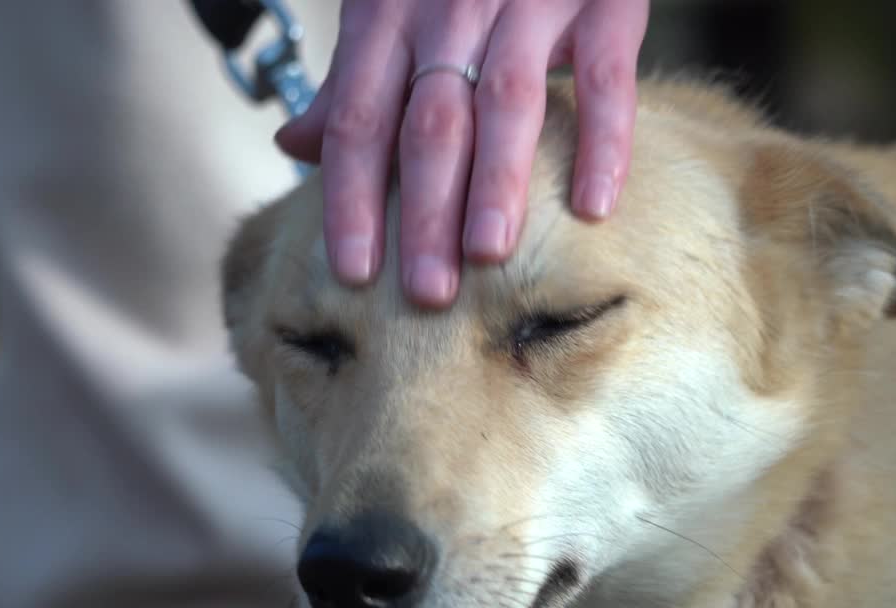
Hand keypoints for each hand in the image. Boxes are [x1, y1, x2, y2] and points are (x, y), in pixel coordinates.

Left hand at [275, 0, 648, 307]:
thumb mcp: (388, 10)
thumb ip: (349, 81)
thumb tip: (292, 144)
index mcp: (387, 17)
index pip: (358, 120)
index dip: (352, 198)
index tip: (354, 272)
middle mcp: (450, 8)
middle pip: (429, 123)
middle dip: (425, 211)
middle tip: (429, 291)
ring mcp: (528, 2)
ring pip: (505, 102)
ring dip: (496, 181)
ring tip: (488, 254)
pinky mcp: (602, 1)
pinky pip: (604, 77)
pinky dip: (601, 140)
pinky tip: (593, 207)